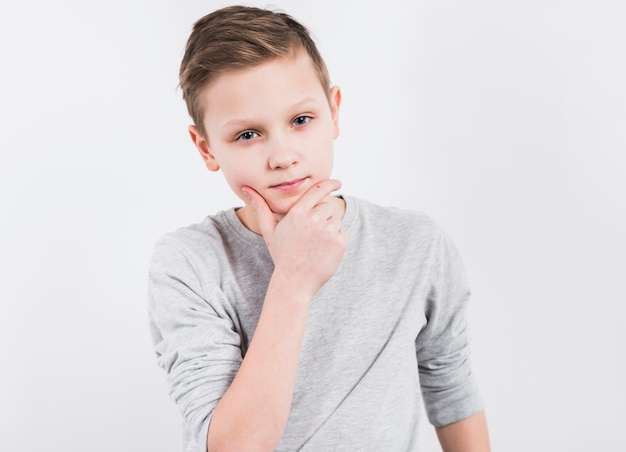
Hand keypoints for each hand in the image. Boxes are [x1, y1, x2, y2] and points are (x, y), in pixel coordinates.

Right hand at [242, 180, 346, 296]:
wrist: (295, 281)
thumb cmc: (282, 254)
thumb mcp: (269, 230)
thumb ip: (260, 207)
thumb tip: (245, 189)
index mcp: (298, 212)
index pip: (318, 190)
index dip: (329, 184)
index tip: (337, 182)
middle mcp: (314, 218)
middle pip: (327, 206)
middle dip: (322, 216)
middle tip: (310, 235)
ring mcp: (328, 230)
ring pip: (335, 220)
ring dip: (329, 228)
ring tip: (315, 244)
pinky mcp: (339, 242)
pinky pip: (342, 233)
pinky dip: (335, 240)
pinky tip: (322, 251)